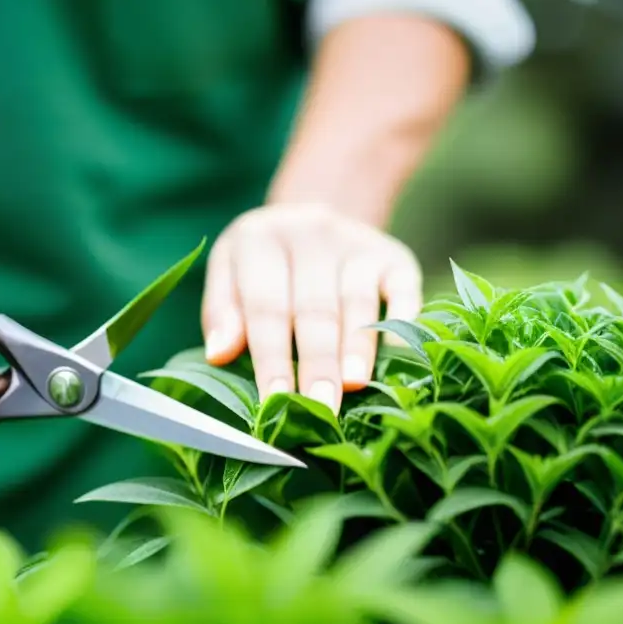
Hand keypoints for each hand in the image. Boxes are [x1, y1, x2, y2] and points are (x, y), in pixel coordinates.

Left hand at [201, 202, 421, 412]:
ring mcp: (355, 242)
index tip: (275, 398)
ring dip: (357, 346)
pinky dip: (403, 320)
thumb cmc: (261, 265)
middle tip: (319, 406)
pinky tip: (399, 355)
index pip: (265, 306)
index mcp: (259, 239)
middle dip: (317, 362)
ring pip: (357, 300)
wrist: (308, 217)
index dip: (272, 356)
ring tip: (355, 386)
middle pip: (314, 307)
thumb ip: (220, 311)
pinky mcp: (393, 254)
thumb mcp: (227, 273)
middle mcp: (310, 233)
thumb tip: (219, 354)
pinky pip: (403, 287)